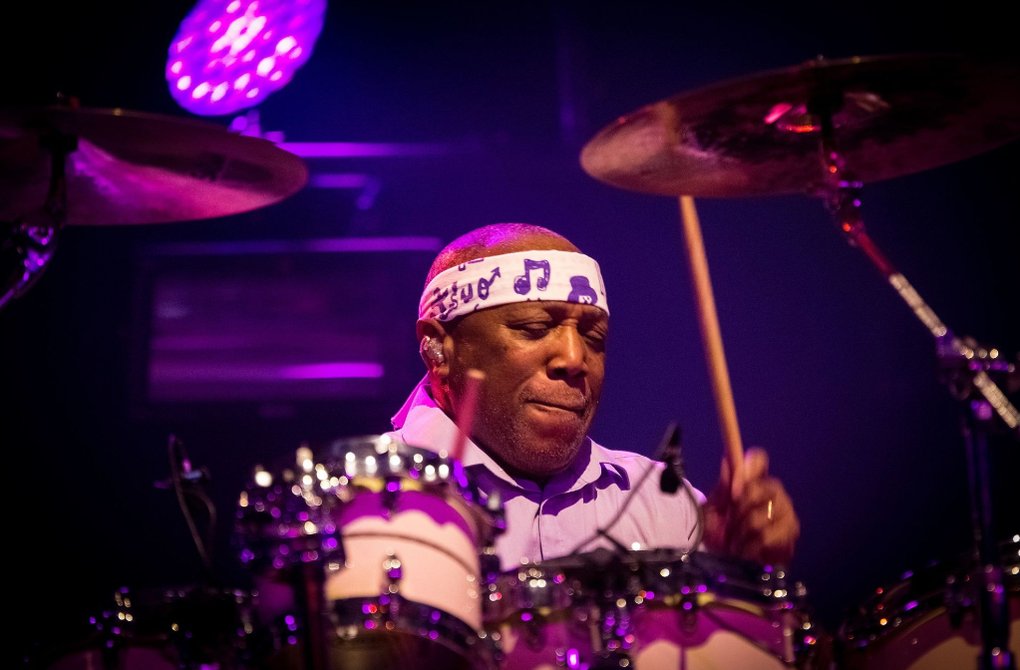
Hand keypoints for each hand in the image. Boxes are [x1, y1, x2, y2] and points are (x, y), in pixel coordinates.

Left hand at [701, 447, 799, 565]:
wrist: (727, 563)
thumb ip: (722, 489)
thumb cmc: (718, 532)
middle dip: (744, 508)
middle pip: (771, 486)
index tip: (734, 490)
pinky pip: (771, 535)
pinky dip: (752, 546)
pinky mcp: (791, 533)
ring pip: (766, 514)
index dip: (749, 469)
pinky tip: (745, 552)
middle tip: (730, 523)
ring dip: (744, 531)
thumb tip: (728, 461)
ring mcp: (786, 511)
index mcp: (751, 481)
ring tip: (734, 542)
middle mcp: (773, 492)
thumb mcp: (712, 511)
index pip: (759, 459)